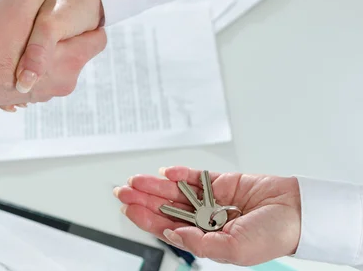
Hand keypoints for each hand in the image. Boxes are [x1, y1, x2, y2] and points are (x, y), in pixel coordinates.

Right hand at [0, 0, 106, 110]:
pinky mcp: (21, 100)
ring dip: (37, 50)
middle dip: (57, 35)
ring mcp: (41, 95)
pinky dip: (22, 65)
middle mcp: (62, 84)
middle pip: (72, 49)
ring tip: (13, 37)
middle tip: (31, 23)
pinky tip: (4, 55)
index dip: (83, 20)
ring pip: (50, 63)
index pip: (98, 37)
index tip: (63, 13)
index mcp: (70, 61)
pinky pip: (31, 77)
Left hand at [114, 166, 300, 265]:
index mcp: (206, 238)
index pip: (168, 227)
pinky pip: (195, 176)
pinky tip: (164, 172)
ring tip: (136, 180)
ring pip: (176, 190)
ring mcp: (211, 199)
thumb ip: (201, 244)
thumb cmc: (274, 236)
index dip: (146, 219)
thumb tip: (172, 235)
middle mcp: (205, 219)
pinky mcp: (221, 182)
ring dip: (155, 185)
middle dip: (143, 199)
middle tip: (123, 191)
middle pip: (167, 207)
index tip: (128, 209)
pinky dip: (180, 173)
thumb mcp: (235, 250)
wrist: (298, 212)